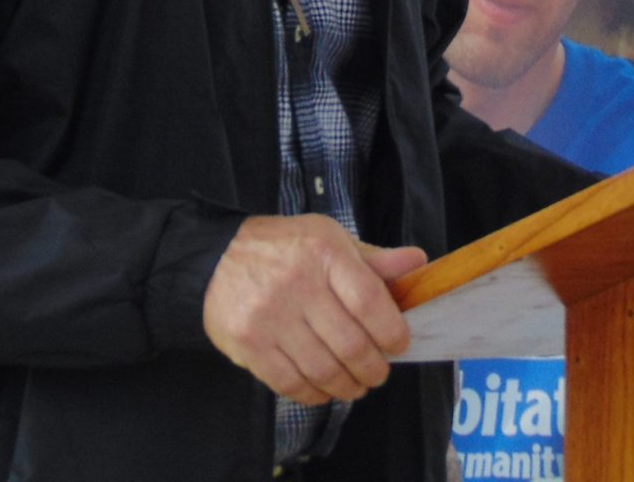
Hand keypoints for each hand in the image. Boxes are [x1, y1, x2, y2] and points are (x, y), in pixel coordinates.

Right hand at [202, 214, 428, 404]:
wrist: (216, 258)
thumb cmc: (285, 248)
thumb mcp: (330, 239)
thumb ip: (373, 259)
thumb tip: (417, 262)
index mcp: (325, 254)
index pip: (370, 302)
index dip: (392, 332)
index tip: (399, 344)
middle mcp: (297, 285)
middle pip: (350, 344)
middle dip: (373, 368)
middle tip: (378, 373)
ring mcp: (270, 318)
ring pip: (323, 370)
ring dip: (347, 386)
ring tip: (355, 386)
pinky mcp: (249, 344)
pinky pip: (290, 383)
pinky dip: (314, 394)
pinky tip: (324, 390)